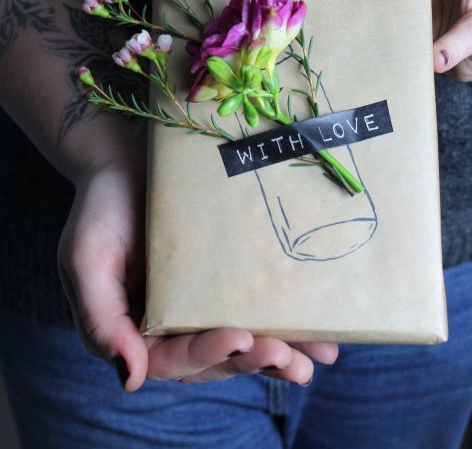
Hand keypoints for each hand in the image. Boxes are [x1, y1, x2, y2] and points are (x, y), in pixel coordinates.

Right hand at [58, 163, 337, 391]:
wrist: (127, 157)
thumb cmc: (102, 205)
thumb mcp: (87, 259)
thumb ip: (101, 320)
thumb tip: (130, 379)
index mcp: (136, 329)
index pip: (173, 358)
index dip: (206, 356)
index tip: (238, 339)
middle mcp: (173, 323)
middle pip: (216, 358)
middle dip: (252, 359)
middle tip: (287, 357)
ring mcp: (202, 301)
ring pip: (242, 340)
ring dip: (278, 354)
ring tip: (312, 359)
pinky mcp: (228, 276)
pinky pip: (256, 305)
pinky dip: (286, 322)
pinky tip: (319, 333)